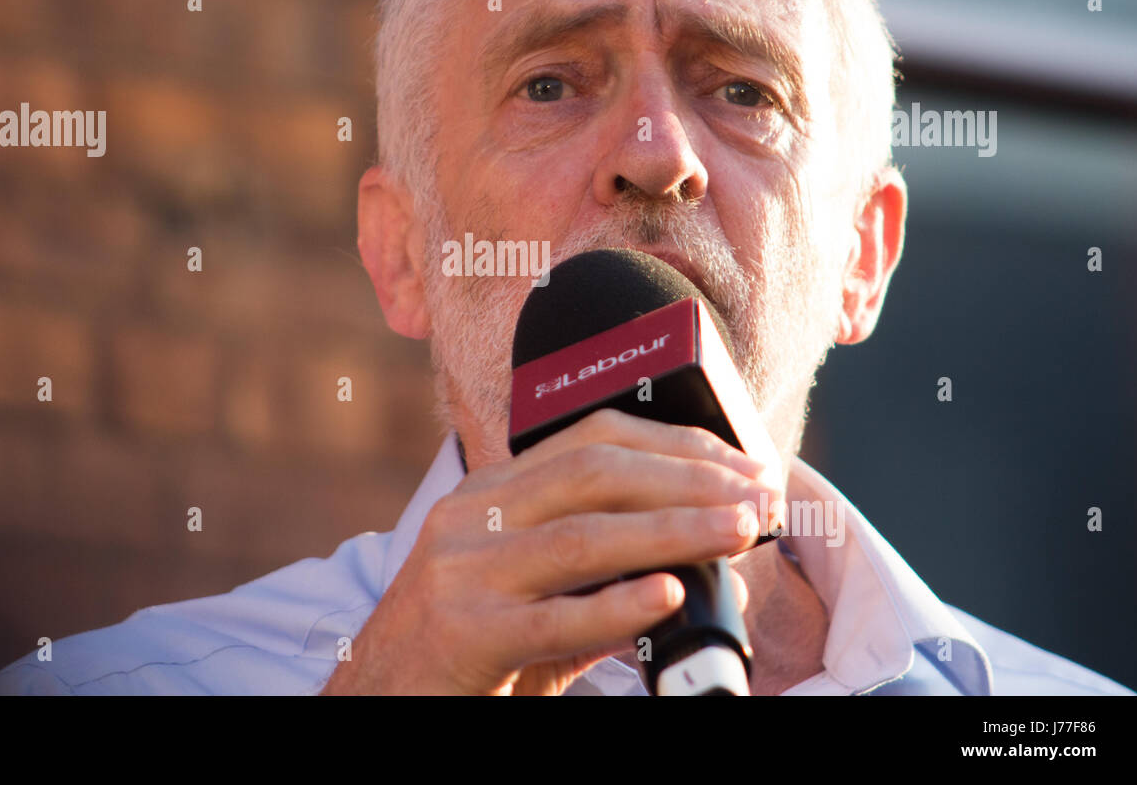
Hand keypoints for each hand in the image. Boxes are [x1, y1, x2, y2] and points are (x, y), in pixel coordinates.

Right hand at [319, 408, 782, 694]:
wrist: (379, 697)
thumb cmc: (466, 642)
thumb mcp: (526, 585)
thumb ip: (598, 567)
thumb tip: (698, 557)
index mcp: (490, 492)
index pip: (591, 440)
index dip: (675, 445)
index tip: (741, 464)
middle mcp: (472, 518)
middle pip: (594, 474)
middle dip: (687, 480)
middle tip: (757, 498)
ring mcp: (463, 573)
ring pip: (582, 537)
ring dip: (673, 530)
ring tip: (736, 532)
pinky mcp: (465, 635)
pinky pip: (554, 618)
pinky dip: (617, 605)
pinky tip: (669, 594)